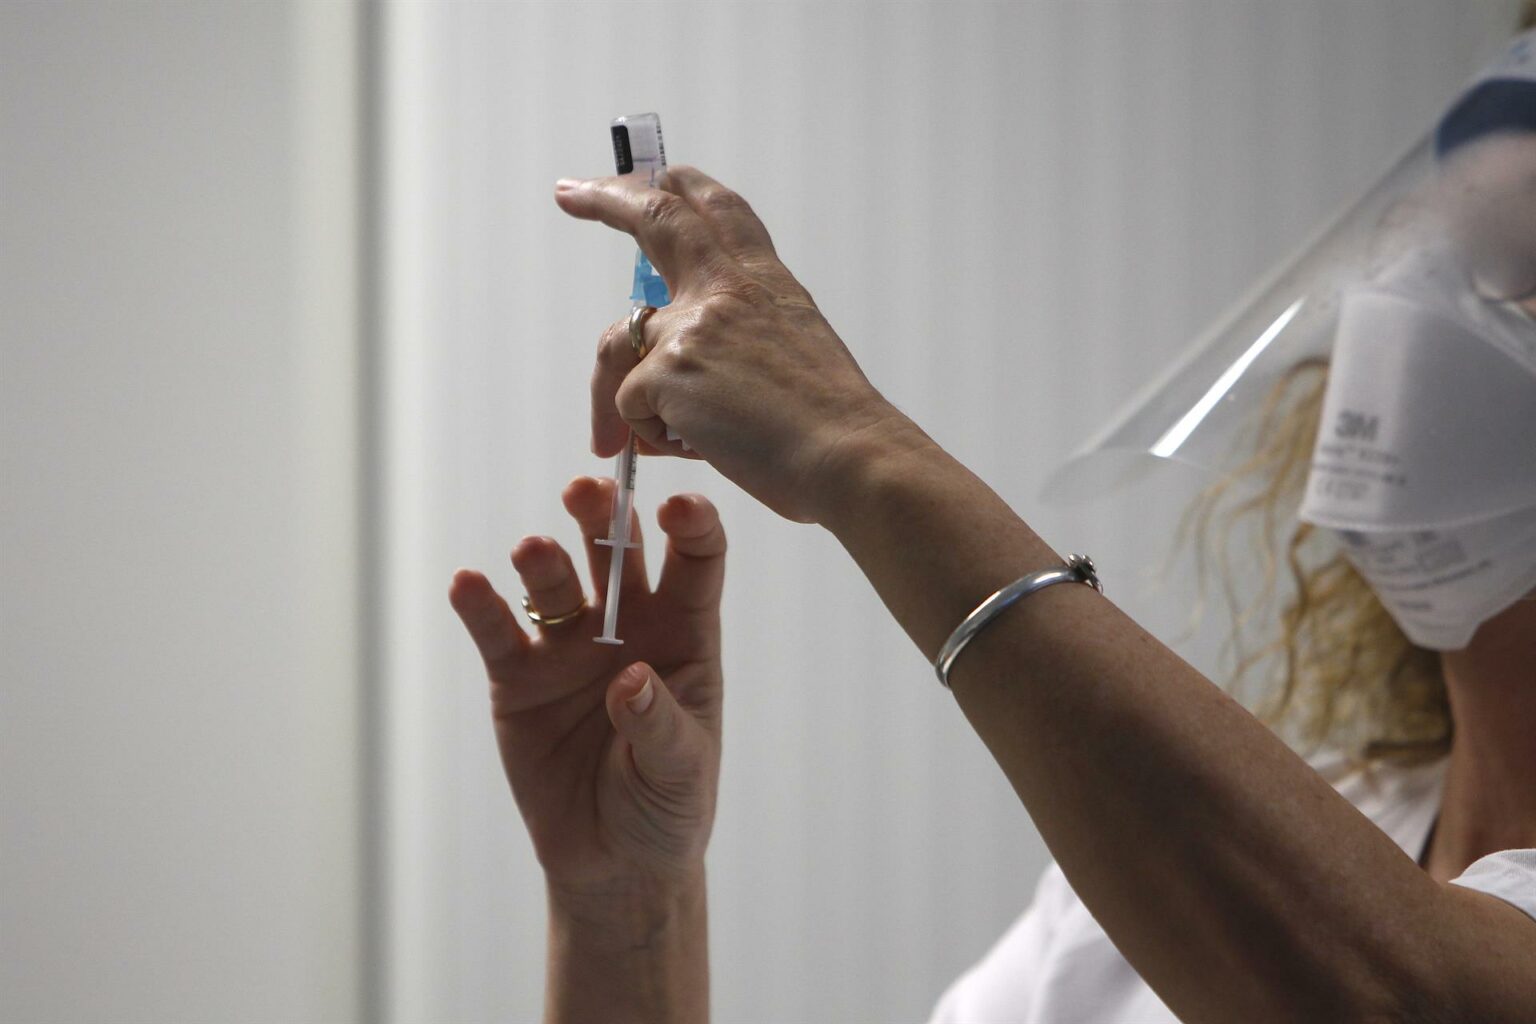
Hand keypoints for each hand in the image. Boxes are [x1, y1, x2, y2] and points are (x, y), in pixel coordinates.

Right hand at [448, 476, 725, 892]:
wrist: (612, 860)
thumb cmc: (667, 806)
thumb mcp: (681, 772)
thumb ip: (659, 725)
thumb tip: (631, 681)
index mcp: (685, 631)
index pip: (695, 559)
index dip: (692, 525)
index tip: (680, 507)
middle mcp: (625, 622)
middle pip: (616, 552)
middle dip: (604, 518)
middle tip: (588, 492)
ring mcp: (568, 644)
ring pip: (554, 582)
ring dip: (543, 560)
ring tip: (533, 551)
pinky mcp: (517, 676)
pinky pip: (496, 631)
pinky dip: (480, 605)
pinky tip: (468, 584)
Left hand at [555, 166, 927, 523]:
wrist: (851, 457)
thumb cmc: (833, 428)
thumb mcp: (799, 353)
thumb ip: (743, 341)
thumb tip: (690, 375)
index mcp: (767, 283)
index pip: (721, 211)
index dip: (685, 188)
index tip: (659, 175)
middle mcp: (727, 289)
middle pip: (655, 218)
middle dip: (606, 198)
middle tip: (570, 192)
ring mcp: (694, 326)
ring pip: (619, 346)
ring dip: (610, 397)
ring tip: (618, 444)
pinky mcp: (667, 371)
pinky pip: (629, 407)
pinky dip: (654, 438)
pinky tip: (700, 451)